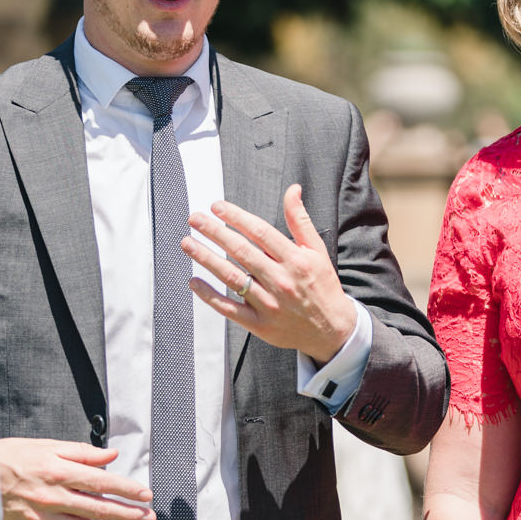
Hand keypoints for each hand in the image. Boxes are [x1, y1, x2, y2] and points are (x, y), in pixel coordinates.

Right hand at [0, 437, 154, 519]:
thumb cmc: (10, 457)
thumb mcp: (46, 446)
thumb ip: (81, 453)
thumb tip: (110, 457)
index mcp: (58, 471)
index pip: (102, 482)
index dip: (127, 489)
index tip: (146, 495)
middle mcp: (53, 496)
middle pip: (99, 508)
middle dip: (128, 514)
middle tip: (149, 519)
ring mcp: (43, 518)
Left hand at [184, 184, 355, 363]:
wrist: (332, 330)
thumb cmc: (322, 286)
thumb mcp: (317, 250)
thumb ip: (300, 220)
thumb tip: (293, 189)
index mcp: (296, 260)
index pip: (260, 232)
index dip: (236, 217)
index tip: (217, 206)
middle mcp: (282, 281)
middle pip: (241, 252)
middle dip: (215, 232)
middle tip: (194, 218)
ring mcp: (269, 304)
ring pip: (232, 278)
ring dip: (207, 259)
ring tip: (188, 243)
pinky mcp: (260, 325)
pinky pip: (230, 309)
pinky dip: (210, 296)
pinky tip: (194, 282)